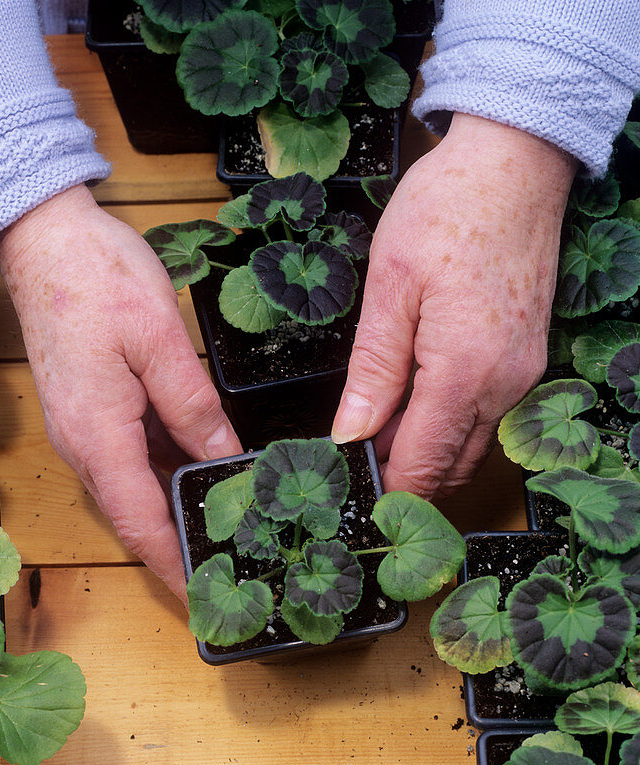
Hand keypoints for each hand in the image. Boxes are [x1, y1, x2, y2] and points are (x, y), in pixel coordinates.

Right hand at [0, 185, 240, 599]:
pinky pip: (127, 461)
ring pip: (132, 490)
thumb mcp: (159, 339)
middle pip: (133, 516)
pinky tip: (199, 476)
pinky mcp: (87, 413)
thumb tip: (224, 459)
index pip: (139, 522)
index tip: (202, 600)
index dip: (171, 565)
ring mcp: (81, 431)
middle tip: (228, 569)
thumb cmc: (96, 277)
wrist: (41, 237)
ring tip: (222, 531)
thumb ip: (194, 407)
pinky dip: (161, 477)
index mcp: (98, 435)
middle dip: (176, 549)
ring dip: (170, 514)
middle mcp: (83, 445)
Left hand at [332, 113, 577, 496]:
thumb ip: (372, 371)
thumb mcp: (389, 287)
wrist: (516, 162)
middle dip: (405, 476)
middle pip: (451, 469)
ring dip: (428, 451)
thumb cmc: (447, 210)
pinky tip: (414, 398)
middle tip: (356, 459)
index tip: (351, 490)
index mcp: (463, 373)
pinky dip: (451, 424)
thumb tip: (349, 434)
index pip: (422, 465)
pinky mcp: (527, 361)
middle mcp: (503, 386)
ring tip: (379, 424)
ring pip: (472, 448)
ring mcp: (522, 376)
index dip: (384, 488)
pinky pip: (488, 418)